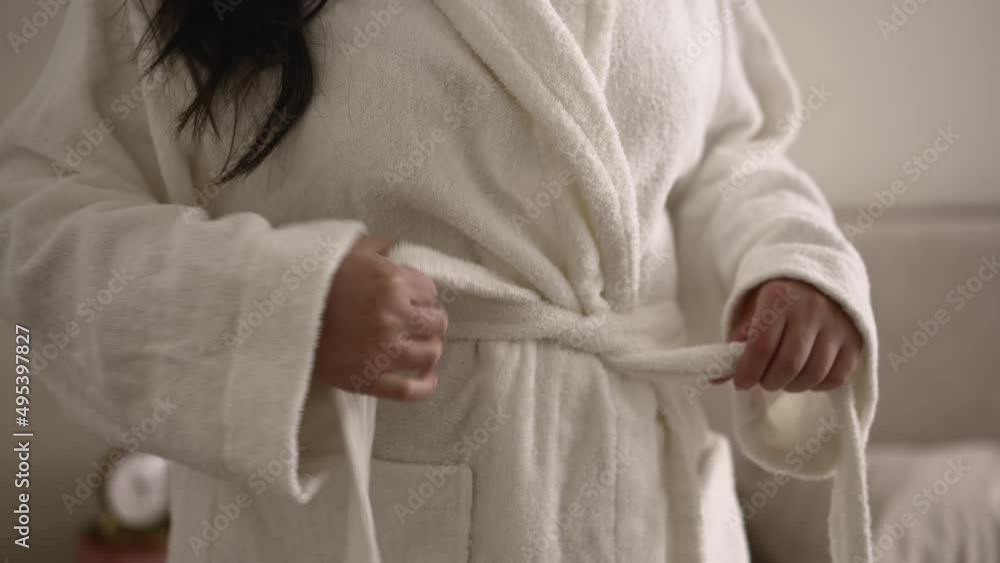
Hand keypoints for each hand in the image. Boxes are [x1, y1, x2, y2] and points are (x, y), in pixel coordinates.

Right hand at [313, 235, 446, 400]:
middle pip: (436, 323)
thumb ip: (385, 247)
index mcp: (392, 282)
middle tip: (415, 321)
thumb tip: (406, 251)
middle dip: (428, 320)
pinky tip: (427, 378)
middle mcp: (392, 317)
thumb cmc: (315, 277)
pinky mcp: (367, 378)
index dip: (423, 295)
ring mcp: (382, 352)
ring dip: (427, 347)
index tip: (414, 299)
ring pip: (429, 354)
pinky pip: (409, 390)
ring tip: (417, 344)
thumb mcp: (352, 249)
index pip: (431, 292)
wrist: (279, 309)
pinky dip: (424, 386)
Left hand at [719, 278, 861, 392]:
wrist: (816, 276)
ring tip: (781, 377)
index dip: (748, 371)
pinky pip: (836, 377)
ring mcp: (838, 324)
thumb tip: (716, 378)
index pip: (761, 346)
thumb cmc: (776, 299)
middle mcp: (813, 308)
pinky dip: (817, 385)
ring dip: (792, 385)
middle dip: (769, 381)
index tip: (741, 382)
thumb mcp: (751, 311)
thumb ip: (735, 344)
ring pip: (813, 374)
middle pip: (789, 364)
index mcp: (780, 297)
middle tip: (762, 379)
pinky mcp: (856, 339)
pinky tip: (804, 376)